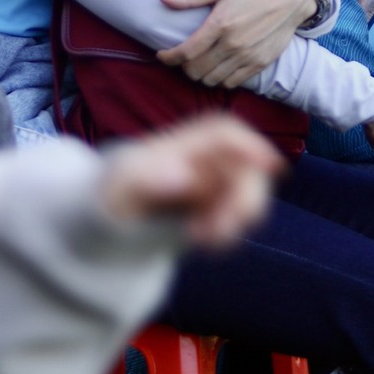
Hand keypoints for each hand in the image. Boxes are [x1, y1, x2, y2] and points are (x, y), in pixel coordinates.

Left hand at [100, 114, 285, 246]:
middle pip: (246, 167)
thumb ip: (146, 178)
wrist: (102, 222)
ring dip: (237, 219)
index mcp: (180, 145)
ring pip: (246, 193)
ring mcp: (209, 184)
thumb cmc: (108, 195)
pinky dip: (227, 232)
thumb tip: (185, 176)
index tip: (271, 167)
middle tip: (218, 233)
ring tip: (202, 240)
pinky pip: (236, 216)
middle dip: (245, 199)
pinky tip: (202, 240)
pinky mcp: (212, 207)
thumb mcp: (117, 188)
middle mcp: (202, 160)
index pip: (224, 132)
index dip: (252, 144)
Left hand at [158, 0, 314, 87]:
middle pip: (195, 70)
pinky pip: (231, 83)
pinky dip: (219, 79)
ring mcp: (247, 57)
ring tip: (199, 64)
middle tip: (183, 58)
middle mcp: (232, 44)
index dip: (168, 57)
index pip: (185, 52)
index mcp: (220, 24)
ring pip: (211, 80)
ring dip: (200, 75)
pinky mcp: (259, 64)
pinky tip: (218, 68)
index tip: (162, 55)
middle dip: (183, 67)